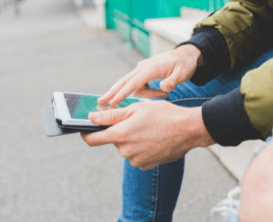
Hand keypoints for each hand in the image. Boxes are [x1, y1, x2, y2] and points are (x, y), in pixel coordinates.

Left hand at [81, 101, 215, 169]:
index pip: (92, 140)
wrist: (188, 130)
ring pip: (126, 148)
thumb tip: (91, 117)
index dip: (85, 134)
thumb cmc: (163, 114)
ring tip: (149, 129)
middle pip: (113, 141)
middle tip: (136, 120)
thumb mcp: (136, 109)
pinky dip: (141, 147)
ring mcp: (136, 160)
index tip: (84, 129)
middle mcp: (126, 150)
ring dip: (132, 139)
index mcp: (121, 135)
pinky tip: (154, 139)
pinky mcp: (145, 165)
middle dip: (120, 131)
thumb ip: (111, 115)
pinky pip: (136, 155)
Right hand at [99, 44, 203, 105]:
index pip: (133, 83)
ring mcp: (142, 69)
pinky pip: (140, 84)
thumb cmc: (184, 64)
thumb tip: (164, 87)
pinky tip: (160, 91)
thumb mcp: (183, 74)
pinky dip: (147, 91)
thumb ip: (173, 81)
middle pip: (124, 81)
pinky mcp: (144, 72)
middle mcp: (143, 67)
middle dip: (113, 92)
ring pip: (135, 86)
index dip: (122, 93)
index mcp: (151, 68)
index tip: (112, 102)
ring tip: (165, 93)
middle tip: (100, 101)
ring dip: (147, 94)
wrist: (185, 55)